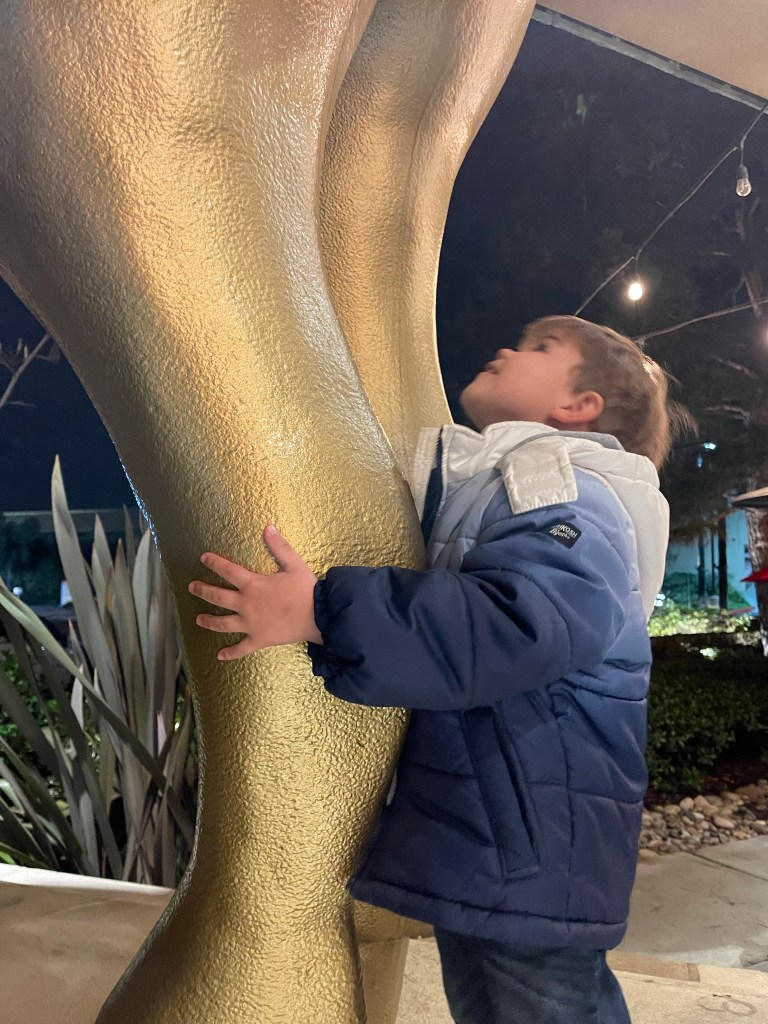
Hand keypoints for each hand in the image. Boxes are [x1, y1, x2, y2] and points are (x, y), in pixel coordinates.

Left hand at [188, 525, 321, 659]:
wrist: (318, 616)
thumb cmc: (306, 590)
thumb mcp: (294, 564)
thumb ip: (279, 546)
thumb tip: (267, 527)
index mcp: (253, 585)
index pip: (227, 571)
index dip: (214, 563)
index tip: (203, 558)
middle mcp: (246, 604)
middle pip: (218, 597)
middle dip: (202, 591)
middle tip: (192, 587)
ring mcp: (250, 624)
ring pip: (223, 624)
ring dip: (208, 621)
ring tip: (198, 620)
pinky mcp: (259, 639)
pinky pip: (241, 648)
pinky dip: (230, 653)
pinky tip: (220, 656)